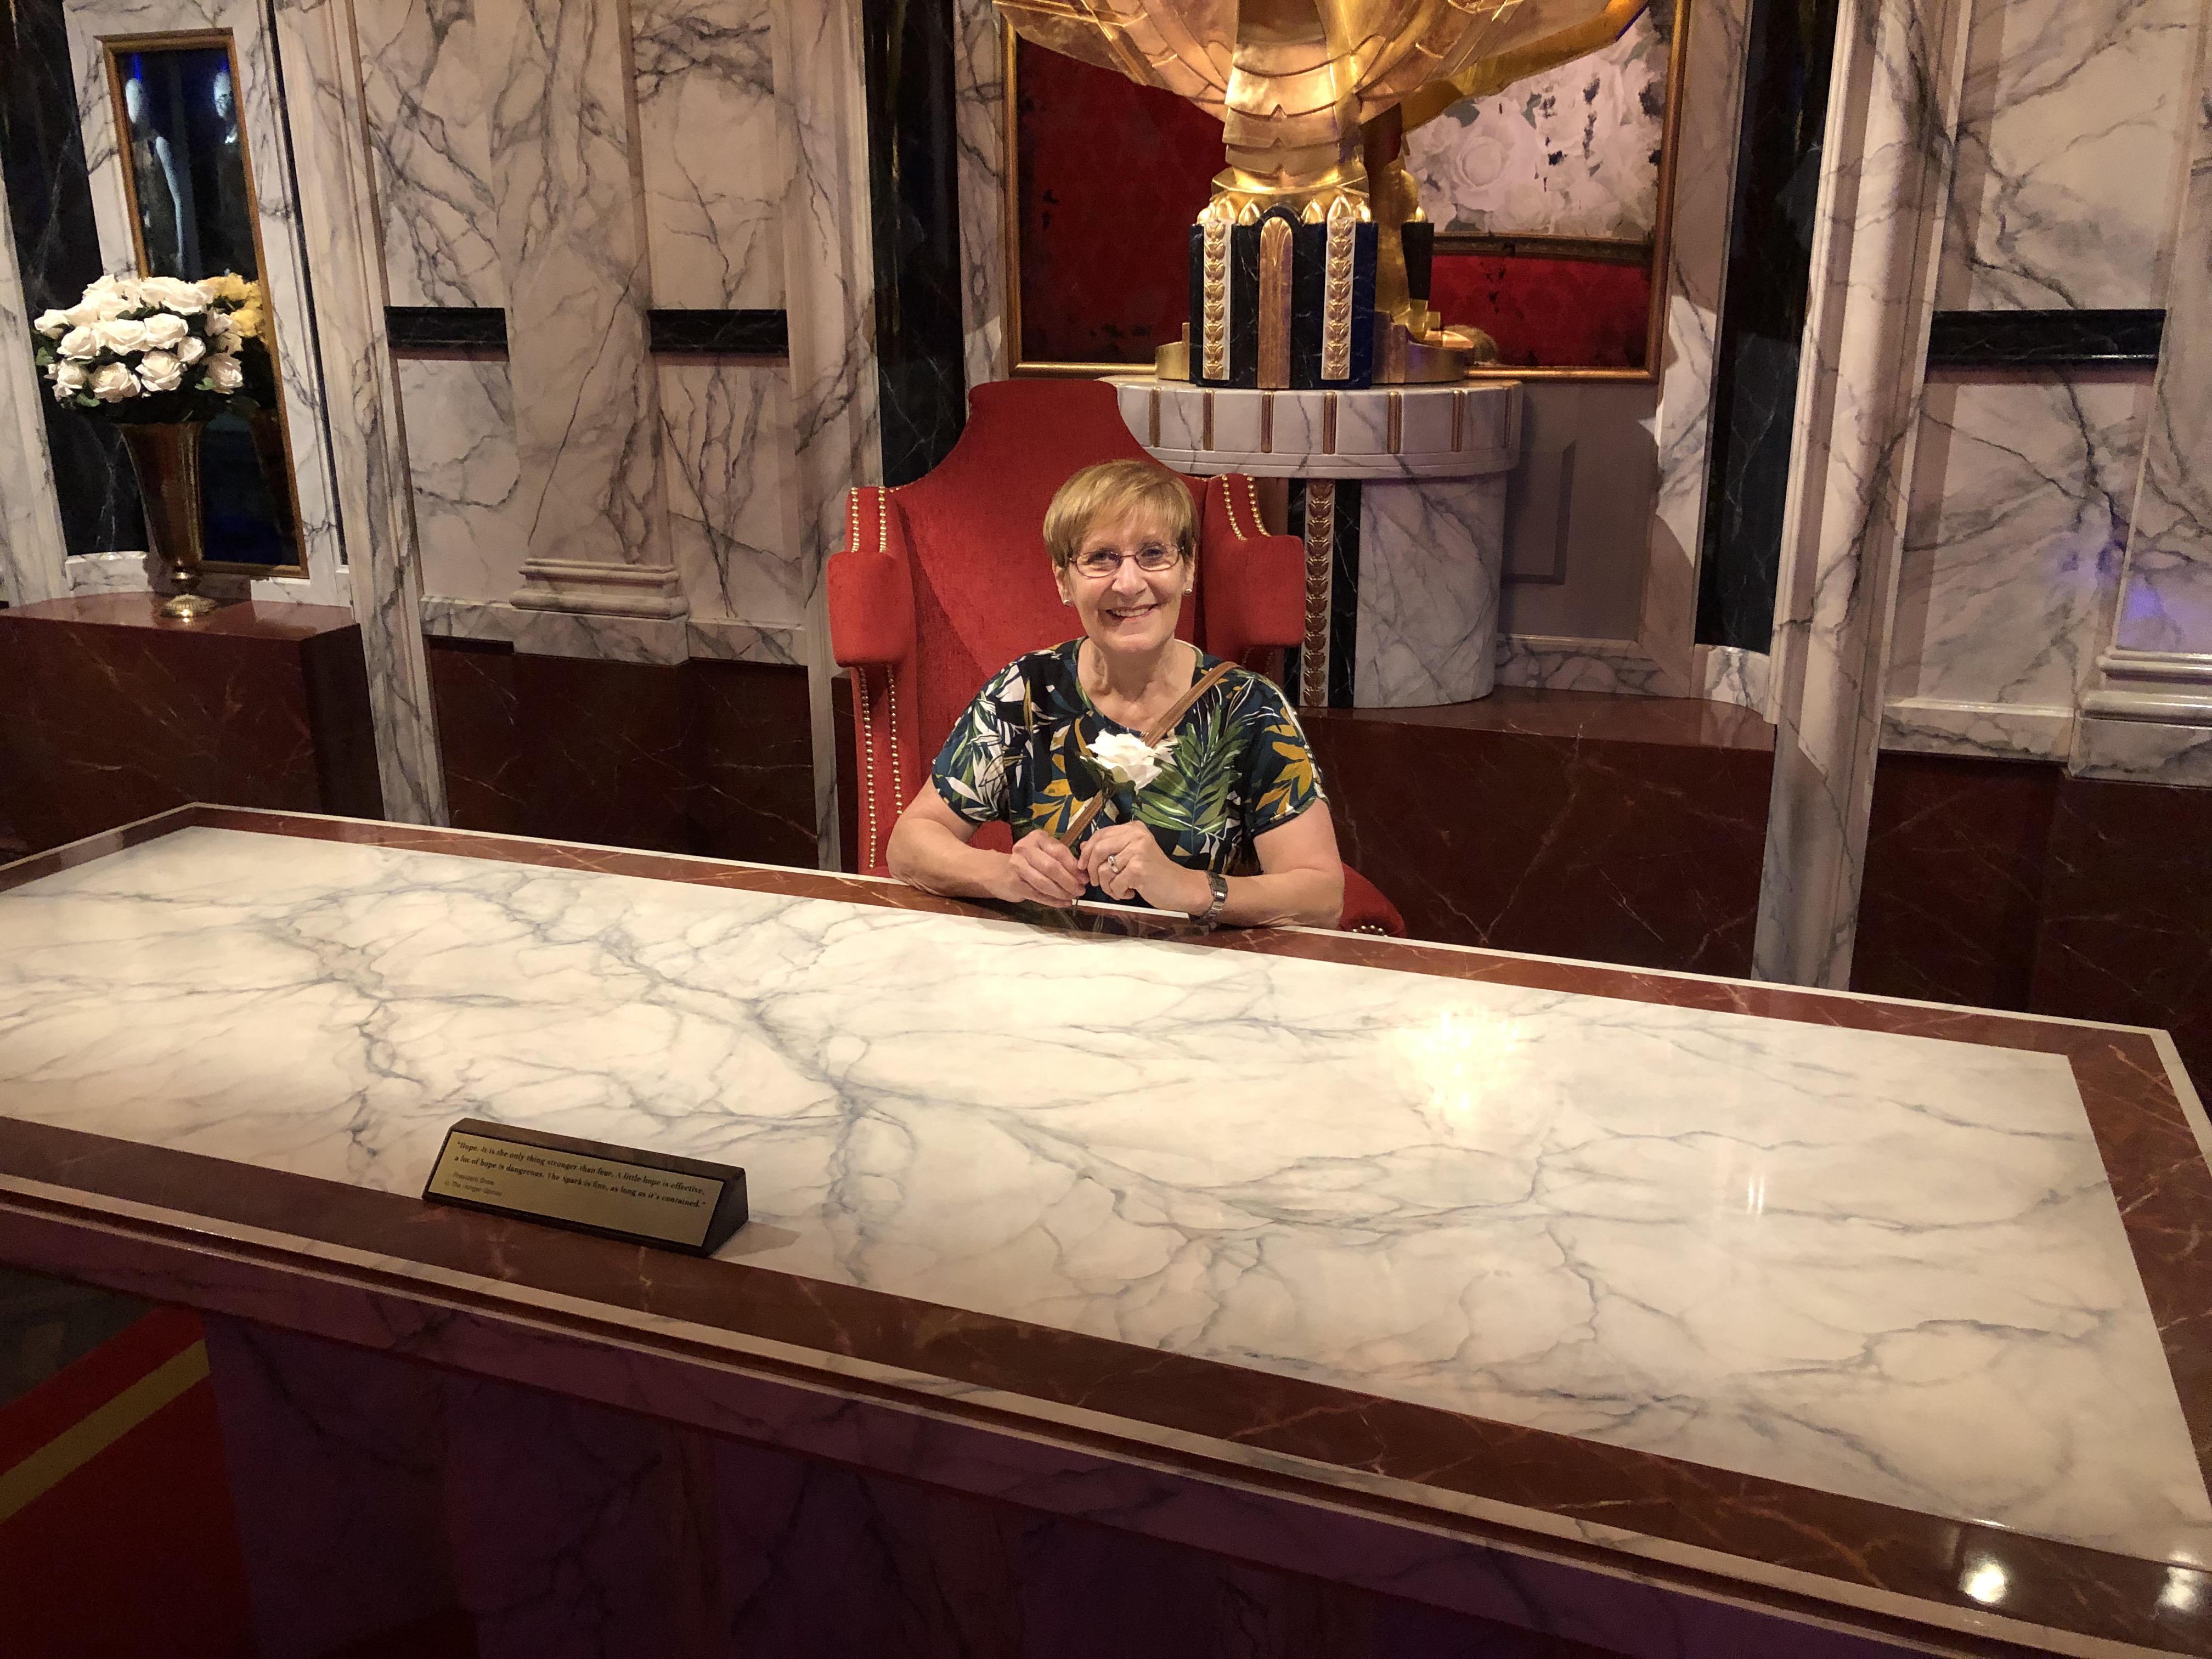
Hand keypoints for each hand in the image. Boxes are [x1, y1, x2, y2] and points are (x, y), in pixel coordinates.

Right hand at [995, 830, 1086, 907]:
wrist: (1001, 871)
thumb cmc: (1031, 861)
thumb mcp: (1047, 852)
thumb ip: (1065, 858)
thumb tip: (1084, 872)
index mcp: (1037, 838)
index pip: (1059, 852)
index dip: (1074, 867)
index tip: (1085, 878)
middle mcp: (1025, 849)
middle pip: (1051, 867)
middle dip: (1069, 881)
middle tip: (1080, 890)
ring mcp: (1017, 866)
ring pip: (1043, 883)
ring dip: (1061, 892)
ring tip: (1072, 896)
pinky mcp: (1014, 883)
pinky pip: (1037, 895)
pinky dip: (1052, 901)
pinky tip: (1063, 903)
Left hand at [1081, 823, 1208, 913]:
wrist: (1181, 887)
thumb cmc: (1155, 873)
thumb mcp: (1132, 855)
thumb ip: (1110, 848)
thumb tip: (1083, 846)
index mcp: (1134, 829)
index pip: (1100, 835)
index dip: (1087, 851)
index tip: (1083, 866)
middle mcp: (1136, 836)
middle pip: (1098, 850)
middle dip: (1091, 869)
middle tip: (1096, 883)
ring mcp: (1137, 852)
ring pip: (1103, 870)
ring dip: (1107, 886)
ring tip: (1119, 890)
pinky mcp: (1138, 869)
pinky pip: (1114, 884)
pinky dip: (1118, 893)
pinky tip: (1130, 893)